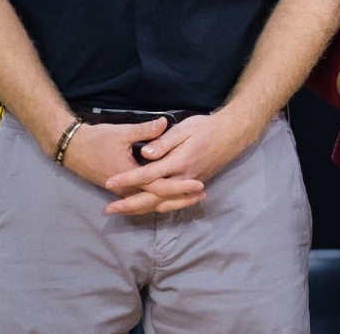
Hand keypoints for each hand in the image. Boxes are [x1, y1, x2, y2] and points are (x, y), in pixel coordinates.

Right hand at [63, 117, 204, 213]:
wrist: (73, 149)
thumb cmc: (97, 139)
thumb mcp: (122, 133)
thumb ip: (145, 130)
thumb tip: (165, 123)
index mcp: (131, 178)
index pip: (160, 187)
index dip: (180, 186)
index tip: (198, 184)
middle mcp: (128, 190)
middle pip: (159, 200)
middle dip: (181, 199)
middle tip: (202, 195)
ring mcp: (125, 192)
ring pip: (152, 203)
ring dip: (172, 200)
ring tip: (192, 198)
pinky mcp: (123, 189)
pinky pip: (145, 198)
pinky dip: (159, 199)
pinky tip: (172, 196)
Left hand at [103, 109, 251, 215]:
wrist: (231, 135)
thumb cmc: (205, 127)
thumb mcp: (184, 128)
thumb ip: (164, 141)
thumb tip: (145, 154)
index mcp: (179, 162)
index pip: (148, 175)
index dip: (128, 179)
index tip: (109, 182)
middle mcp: (183, 178)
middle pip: (153, 197)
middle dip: (129, 204)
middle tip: (109, 208)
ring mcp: (189, 185)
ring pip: (162, 203)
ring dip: (140, 209)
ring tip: (122, 211)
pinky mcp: (193, 186)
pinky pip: (172, 203)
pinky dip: (157, 208)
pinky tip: (147, 209)